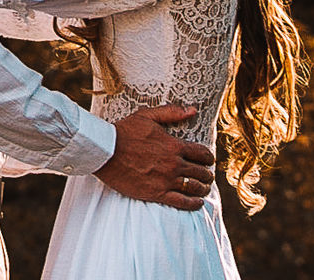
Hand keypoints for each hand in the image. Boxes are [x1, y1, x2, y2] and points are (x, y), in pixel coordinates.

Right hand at [95, 105, 216, 210]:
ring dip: (203, 189)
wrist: (105, 151)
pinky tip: (197, 203)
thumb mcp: (147, 116)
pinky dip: (193, 203)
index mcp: (174, 145)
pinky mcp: (157, 193)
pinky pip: (182, 202)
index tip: (208, 160)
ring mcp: (166, 180)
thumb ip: (171, 112)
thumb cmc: (124, 131)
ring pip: (195, 188)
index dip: (208, 158)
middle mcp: (174, 164)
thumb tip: (193, 110)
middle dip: (207, 174)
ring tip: (203, 189)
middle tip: (207, 176)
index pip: (202, 154)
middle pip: (201, 172)